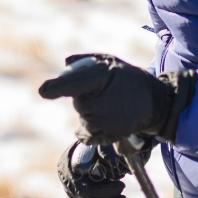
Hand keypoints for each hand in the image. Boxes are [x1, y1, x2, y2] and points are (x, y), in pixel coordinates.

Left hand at [38, 54, 195, 143]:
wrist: (154, 101)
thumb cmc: (127, 78)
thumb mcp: (109, 61)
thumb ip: (85, 62)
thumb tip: (66, 63)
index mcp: (103, 76)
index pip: (75, 83)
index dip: (58, 87)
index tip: (43, 91)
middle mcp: (105, 100)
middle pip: (79, 104)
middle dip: (84, 98)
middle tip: (102, 92)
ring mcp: (110, 120)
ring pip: (84, 120)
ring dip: (88, 114)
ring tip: (107, 105)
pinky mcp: (113, 135)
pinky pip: (89, 135)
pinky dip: (88, 131)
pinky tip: (101, 120)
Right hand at [57, 141, 128, 197]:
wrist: (103, 155)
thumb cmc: (101, 147)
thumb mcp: (101, 145)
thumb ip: (102, 149)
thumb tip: (107, 158)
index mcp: (67, 161)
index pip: (67, 175)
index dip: (76, 185)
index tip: (86, 194)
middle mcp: (68, 179)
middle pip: (78, 193)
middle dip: (100, 194)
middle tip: (121, 187)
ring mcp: (75, 193)